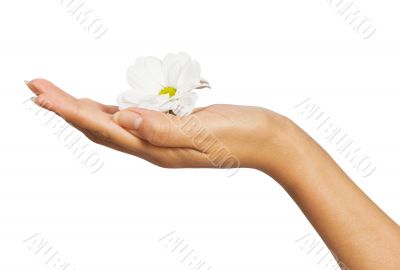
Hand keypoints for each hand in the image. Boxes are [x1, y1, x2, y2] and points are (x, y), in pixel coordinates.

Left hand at [25, 78, 292, 171]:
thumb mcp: (204, 132)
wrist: (266, 140)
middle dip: (65, 107)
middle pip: (99, 126)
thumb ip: (163, 129)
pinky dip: (110, 111)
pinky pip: (133, 119)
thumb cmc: (241, 136)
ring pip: (113, 123)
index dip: (69, 111)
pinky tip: (101, 105)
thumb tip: (124, 118)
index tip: (40, 94)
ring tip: (57, 96)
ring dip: (83, 109)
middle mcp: (154, 146)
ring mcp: (162, 138)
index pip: (103, 128)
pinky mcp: (172, 127)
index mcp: (158, 149)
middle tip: (35, 87)